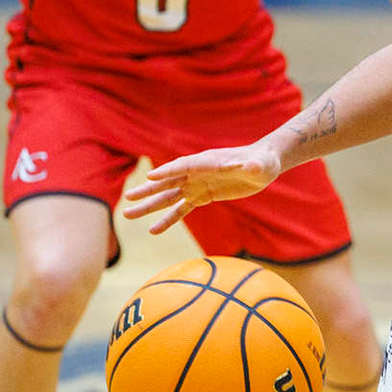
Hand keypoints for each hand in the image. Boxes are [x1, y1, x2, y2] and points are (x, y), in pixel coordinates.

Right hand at [123, 143, 283, 234]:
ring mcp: (197, 184)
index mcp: (208, 162)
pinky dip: (167, 219)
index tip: (151, 177)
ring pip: (168, 196)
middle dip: (149, 190)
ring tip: (127, 214)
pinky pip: (181, 209)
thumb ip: (254, 166)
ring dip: (149, 206)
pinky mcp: (202, 196)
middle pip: (168, 182)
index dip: (169, 171)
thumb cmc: (263, 162)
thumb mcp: (262, 165)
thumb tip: (252, 166)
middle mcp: (197, 172)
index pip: (184, 166)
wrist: (262, 165)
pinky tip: (153, 230)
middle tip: (128, 199)